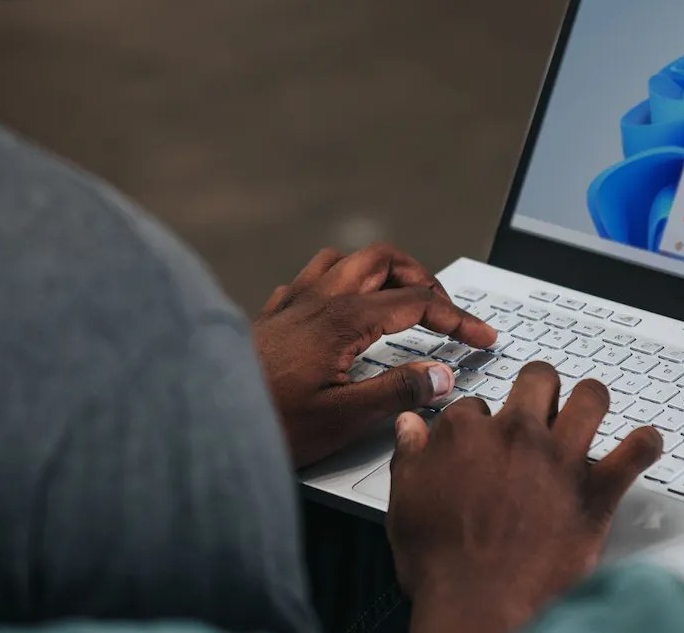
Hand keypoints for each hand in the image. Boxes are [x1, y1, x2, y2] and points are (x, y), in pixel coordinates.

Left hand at [252, 243, 496, 467]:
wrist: (202, 421)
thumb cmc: (266, 423)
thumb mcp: (343, 418)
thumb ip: (398, 392)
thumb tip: (441, 376)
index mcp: (343, 318)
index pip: (418, 302)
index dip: (458, 318)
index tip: (481, 337)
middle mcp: (317, 299)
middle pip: (383, 260)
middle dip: (422, 278)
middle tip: (444, 311)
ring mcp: (291, 302)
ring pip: (345, 260)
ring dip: (380, 271)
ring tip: (400, 299)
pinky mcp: (271, 316)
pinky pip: (310, 278)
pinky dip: (339, 283)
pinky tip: (341, 310)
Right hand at [387, 362, 663, 632]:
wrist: (479, 605)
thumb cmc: (442, 563)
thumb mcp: (405, 502)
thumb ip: (410, 456)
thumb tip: (410, 426)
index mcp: (466, 434)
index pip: (475, 404)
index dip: (480, 420)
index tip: (483, 437)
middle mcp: (517, 435)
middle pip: (538, 380)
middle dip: (539, 387)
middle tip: (541, 404)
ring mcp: (560, 459)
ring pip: (591, 398)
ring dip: (592, 401)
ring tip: (590, 409)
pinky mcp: (595, 491)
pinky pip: (635, 452)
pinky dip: (645, 444)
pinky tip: (643, 444)